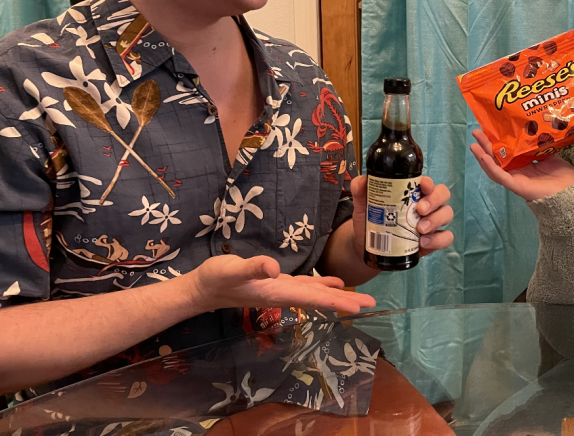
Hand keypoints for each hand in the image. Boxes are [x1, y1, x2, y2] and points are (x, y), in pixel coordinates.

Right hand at [190, 255, 375, 312]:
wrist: (202, 288)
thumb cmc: (215, 278)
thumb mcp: (232, 270)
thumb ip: (252, 267)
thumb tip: (274, 267)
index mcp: (277, 291)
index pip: (313, 298)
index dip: (336, 300)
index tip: (358, 306)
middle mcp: (283, 295)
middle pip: (320, 299)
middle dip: (345, 301)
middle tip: (370, 303)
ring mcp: (281, 291)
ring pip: (315, 294)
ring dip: (337, 295)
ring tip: (359, 297)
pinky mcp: (276, 284)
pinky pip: (305, 287)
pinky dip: (321, 286)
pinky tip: (332, 283)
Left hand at [351, 175, 454, 257]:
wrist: (369, 246)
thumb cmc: (371, 220)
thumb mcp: (363, 204)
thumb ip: (361, 190)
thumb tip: (363, 180)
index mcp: (413, 192)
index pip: (428, 183)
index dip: (429, 183)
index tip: (422, 187)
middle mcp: (427, 204)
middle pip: (443, 194)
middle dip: (434, 201)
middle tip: (420, 210)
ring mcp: (433, 222)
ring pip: (447, 214)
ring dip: (436, 220)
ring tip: (420, 229)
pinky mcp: (434, 240)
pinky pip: (446, 237)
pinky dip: (438, 239)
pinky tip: (424, 243)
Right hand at [469, 129, 573, 201]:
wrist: (571, 190)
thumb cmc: (562, 174)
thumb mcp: (549, 153)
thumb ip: (538, 144)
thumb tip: (531, 128)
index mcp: (524, 164)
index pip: (506, 151)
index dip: (497, 140)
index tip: (489, 127)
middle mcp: (517, 171)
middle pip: (497, 157)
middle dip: (485, 144)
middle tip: (476, 131)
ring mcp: (515, 178)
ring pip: (494, 167)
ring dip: (482, 156)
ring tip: (473, 144)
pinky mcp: (516, 185)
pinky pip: (500, 176)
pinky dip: (490, 166)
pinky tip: (483, 157)